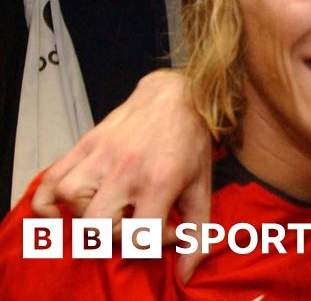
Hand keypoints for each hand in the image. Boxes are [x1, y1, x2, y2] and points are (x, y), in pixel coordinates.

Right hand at [31, 69, 212, 281]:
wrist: (175, 96)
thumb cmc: (190, 144)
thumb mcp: (203, 187)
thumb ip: (198, 233)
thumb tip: (187, 273)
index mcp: (159, 181)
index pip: (140, 237)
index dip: (154, 245)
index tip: (168, 229)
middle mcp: (125, 170)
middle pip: (99, 225)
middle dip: (117, 235)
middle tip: (134, 221)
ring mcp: (99, 156)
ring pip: (70, 201)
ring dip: (86, 216)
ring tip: (109, 210)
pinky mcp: (83, 146)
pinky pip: (48, 181)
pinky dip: (48, 203)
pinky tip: (66, 210)